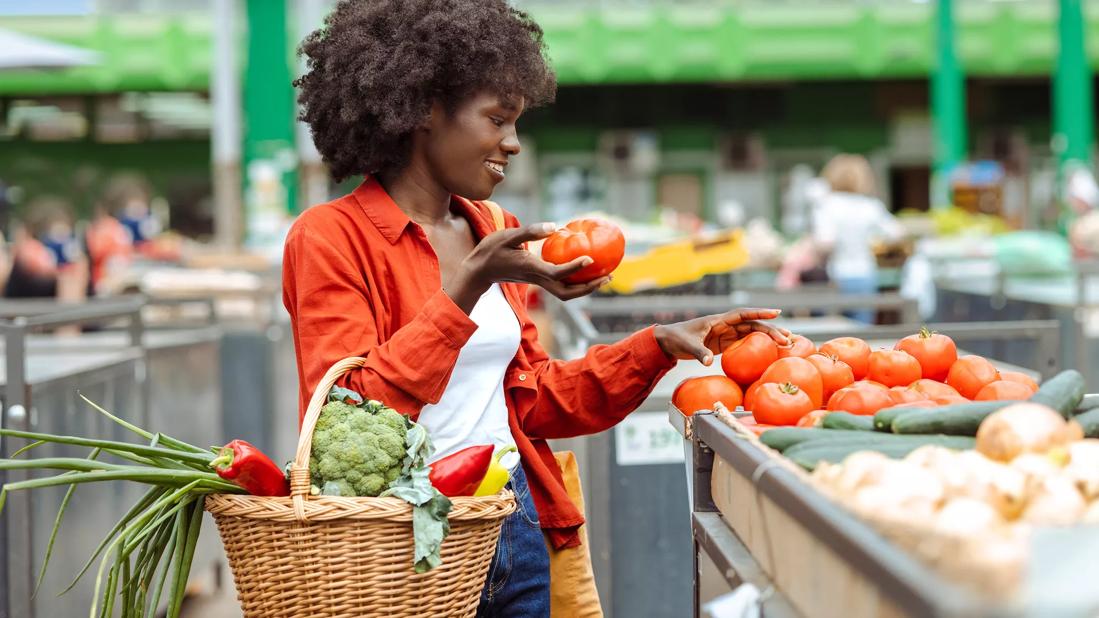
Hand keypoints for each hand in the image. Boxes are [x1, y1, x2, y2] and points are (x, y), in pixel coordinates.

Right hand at [448, 223, 608, 312]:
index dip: (575, 268)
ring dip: (586, 288)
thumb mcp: (507, 236)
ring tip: (604, 276)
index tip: (591, 259)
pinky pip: (562, 285)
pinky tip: (586, 269)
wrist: (479, 270)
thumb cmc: (491, 251)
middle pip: (568, 293)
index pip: (557, 273)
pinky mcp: (538, 279)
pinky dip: (577, 281)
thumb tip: (554, 227)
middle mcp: (538, 279)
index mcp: (532, 268)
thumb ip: (530, 231)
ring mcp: (538, 282)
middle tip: (608, 276)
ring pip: (566, 292)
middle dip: (589, 287)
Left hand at [653, 308, 789, 365]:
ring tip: (786, 343)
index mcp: (719, 320)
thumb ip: (699, 352)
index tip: (777, 312)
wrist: (669, 341)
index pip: (743, 314)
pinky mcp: (725, 344)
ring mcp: (727, 334)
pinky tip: (770, 352)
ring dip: (768, 337)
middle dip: (771, 330)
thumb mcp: (688, 345)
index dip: (760, 313)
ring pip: (752, 333)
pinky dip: (758, 346)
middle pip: (753, 325)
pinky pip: (745, 344)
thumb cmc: (677, 338)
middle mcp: (726, 325)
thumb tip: (709, 362)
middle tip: (788, 337)